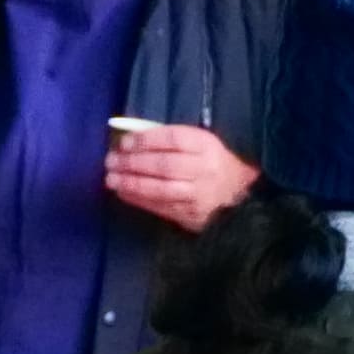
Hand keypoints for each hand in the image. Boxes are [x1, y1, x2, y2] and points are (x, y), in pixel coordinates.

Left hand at [100, 124, 257, 227]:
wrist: (242, 197)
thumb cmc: (214, 163)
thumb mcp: (201, 144)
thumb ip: (169, 140)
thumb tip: (131, 138)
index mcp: (208, 146)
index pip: (173, 139)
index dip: (146, 140)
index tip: (124, 142)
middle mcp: (205, 169)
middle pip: (164, 164)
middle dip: (133, 163)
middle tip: (111, 160)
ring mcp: (199, 195)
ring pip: (161, 188)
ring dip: (132, 183)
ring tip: (111, 179)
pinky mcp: (192, 215)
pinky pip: (161, 206)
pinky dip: (139, 199)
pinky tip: (124, 192)